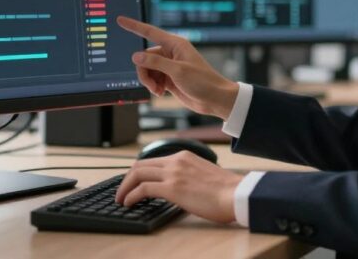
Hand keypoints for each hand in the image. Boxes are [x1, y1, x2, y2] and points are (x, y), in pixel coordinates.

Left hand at [115, 151, 242, 222]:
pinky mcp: (172, 188)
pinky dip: (131, 195)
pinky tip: (128, 203)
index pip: (153, 160)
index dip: (139, 171)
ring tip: (121, 198)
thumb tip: (179, 187)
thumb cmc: (226, 190)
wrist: (236, 194)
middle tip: (122, 190)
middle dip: (127, 178)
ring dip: (125, 187)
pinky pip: (143, 189)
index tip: (133, 181)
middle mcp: (176, 160)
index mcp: (184, 156)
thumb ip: (188, 175)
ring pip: (138, 173)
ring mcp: (173, 173)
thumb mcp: (204, 174)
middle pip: (141, 164)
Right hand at [116, 16, 238, 119]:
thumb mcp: (177, 71)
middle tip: (152, 86)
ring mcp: (169, 66)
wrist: (214, 99)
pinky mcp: (168, 78)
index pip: (150, 32)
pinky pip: (152, 78)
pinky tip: (160, 92)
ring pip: (147, 69)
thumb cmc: (203, 81)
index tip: (120, 20)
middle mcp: (171, 53)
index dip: (134, 26)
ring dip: (148, 81)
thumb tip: (136, 56)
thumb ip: (155, 63)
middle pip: (145, 57)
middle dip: (144, 72)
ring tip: (157, 91)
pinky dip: (152, 86)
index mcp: (175, 45)